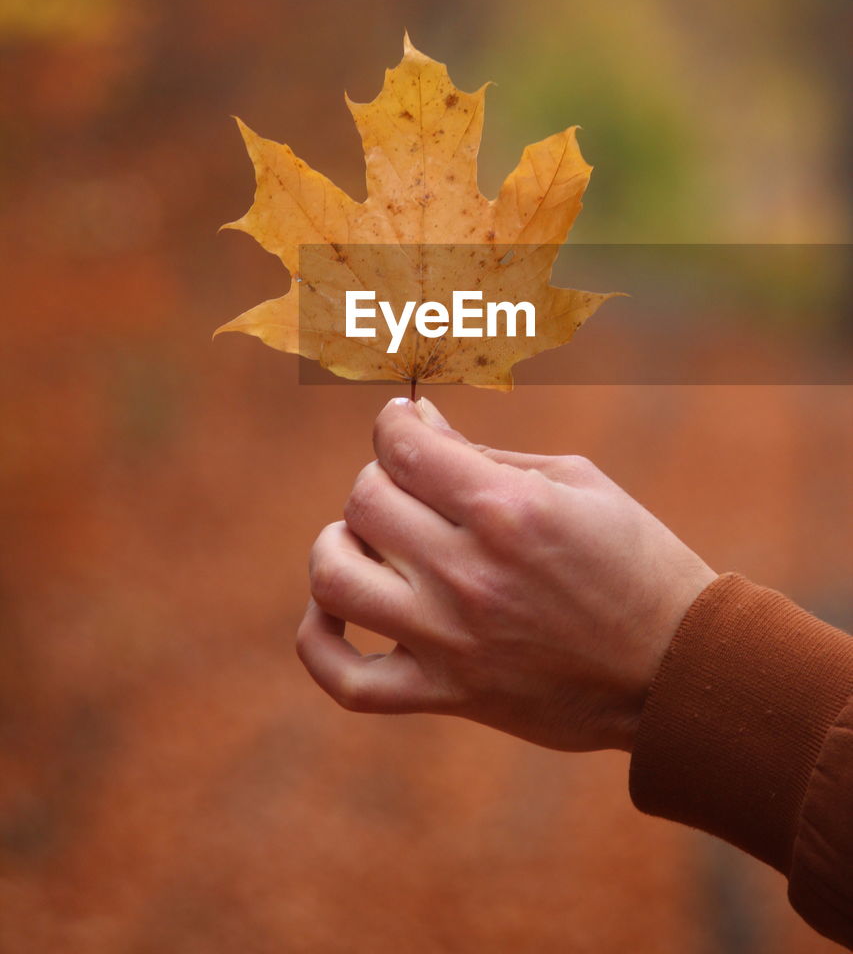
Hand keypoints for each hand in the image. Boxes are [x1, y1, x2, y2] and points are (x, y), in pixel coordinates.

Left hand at [297, 398, 716, 751]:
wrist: (676, 671)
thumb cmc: (636, 562)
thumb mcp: (576, 483)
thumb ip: (486, 454)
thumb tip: (417, 426)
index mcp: (506, 509)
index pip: (402, 447)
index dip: (393, 424)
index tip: (403, 424)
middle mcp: (469, 572)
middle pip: (365, 501)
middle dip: (381, 478)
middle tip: (411, 485)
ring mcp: (452, 639)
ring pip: (335, 577)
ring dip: (338, 545)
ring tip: (370, 542)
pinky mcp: (447, 693)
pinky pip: (345, 680)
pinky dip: (318, 643)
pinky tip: (333, 612)